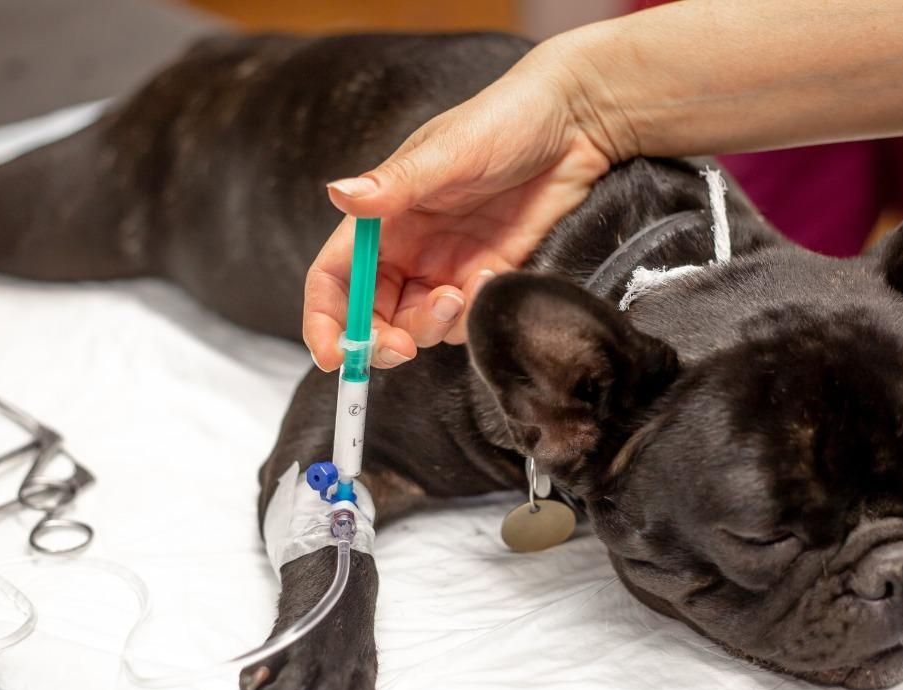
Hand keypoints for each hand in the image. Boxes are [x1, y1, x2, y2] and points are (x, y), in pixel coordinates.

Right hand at [302, 44, 613, 369]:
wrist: (577, 124)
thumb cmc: (505, 120)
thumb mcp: (448, 152)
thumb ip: (395, 183)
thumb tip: (339, 194)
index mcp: (382, 218)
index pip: (334, 280)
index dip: (325, 322)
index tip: (332, 356)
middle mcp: (408, 248)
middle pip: (372, 315)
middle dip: (380, 340)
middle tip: (402, 346)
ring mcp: (448, 266)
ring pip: (420, 326)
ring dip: (430, 326)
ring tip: (458, 295)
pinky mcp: (488, 277)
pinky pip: (469, 317)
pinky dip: (474, 313)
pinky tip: (493, 276)